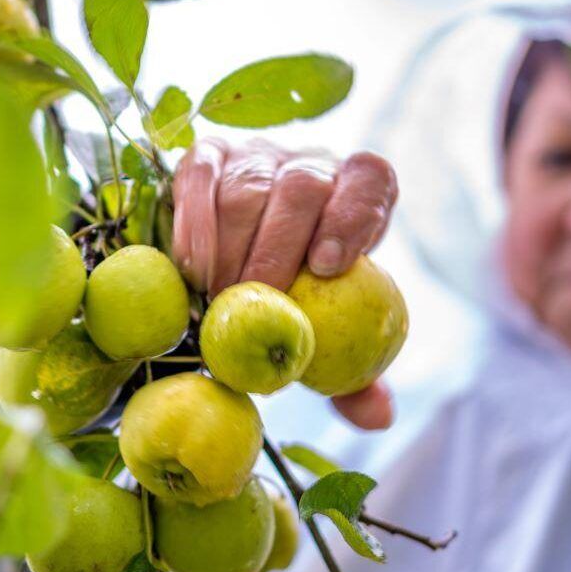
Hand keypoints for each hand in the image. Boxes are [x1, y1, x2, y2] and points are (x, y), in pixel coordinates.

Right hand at [171, 138, 399, 429]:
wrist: (248, 253)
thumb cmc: (303, 299)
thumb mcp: (334, 331)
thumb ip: (357, 371)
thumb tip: (377, 417)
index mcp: (362, 190)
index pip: (369, 181)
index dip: (352, 217)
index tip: (327, 266)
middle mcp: (314, 163)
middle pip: (302, 187)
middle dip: (275, 247)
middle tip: (254, 302)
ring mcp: (260, 154)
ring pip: (247, 183)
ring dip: (231, 244)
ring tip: (221, 298)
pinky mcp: (210, 156)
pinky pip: (199, 178)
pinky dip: (193, 224)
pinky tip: (192, 269)